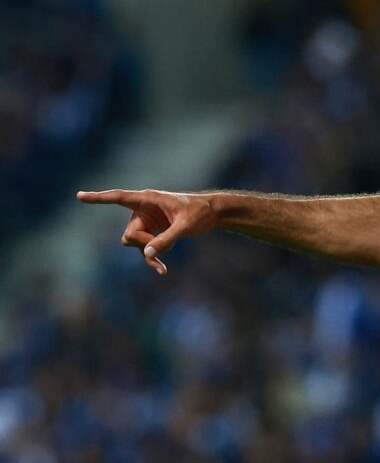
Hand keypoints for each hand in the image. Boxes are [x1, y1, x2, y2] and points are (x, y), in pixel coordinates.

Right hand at [76, 189, 217, 274]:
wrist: (212, 214)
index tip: (79, 196)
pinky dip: (152, 259)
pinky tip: (162, 270)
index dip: (98, 199)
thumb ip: (166, 240)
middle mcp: (143, 210)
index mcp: (148, 199)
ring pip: (135, 244)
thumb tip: (147, 254)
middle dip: (143, 245)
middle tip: (162, 247)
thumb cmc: (200, 212)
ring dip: (149, 254)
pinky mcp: (152, 232)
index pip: (118, 198)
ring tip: (164, 264)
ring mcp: (146, 222)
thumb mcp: (185, 226)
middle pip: (129, 234)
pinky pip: (144, 249)